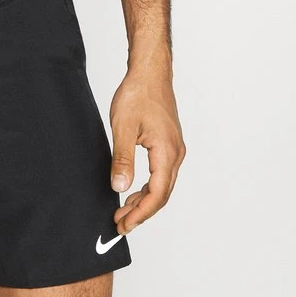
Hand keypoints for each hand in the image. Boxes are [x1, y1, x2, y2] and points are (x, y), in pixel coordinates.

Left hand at [108, 63, 185, 235]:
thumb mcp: (123, 127)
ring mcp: (174, 149)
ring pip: (162, 185)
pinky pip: (161, 174)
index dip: (140, 213)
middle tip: (120, 222)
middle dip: (141, 212)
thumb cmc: (138, 94)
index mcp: (167, 152)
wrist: (150, 72)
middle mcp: (176, 154)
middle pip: (161, 194)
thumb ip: (122, 159)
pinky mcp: (169, 144)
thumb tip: (120, 187)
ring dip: (144, 200)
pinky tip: (134, 189)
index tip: (123, 224)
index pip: (156, 194)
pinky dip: (148, 186)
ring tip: (124, 210)